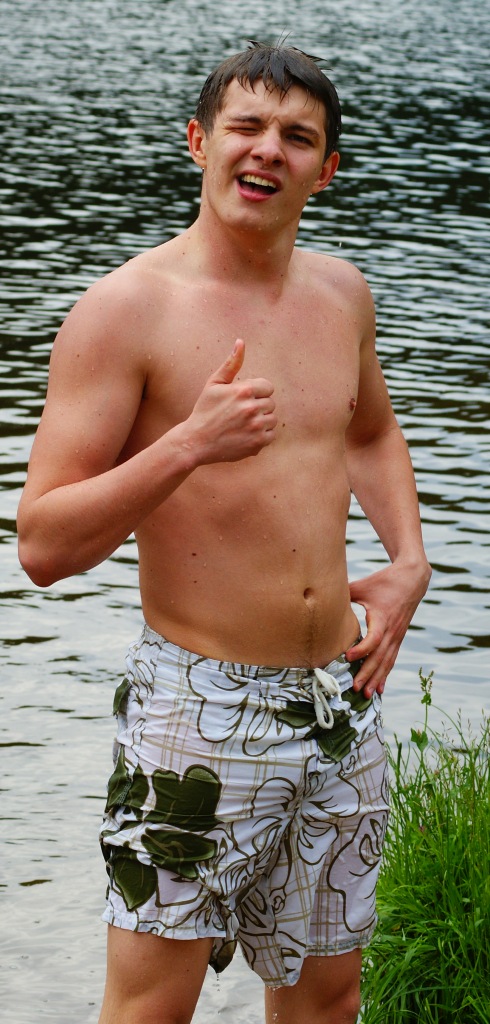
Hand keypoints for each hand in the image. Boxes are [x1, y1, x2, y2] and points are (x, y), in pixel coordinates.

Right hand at [186, 339, 276, 464]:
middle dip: (258, 407)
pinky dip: (261, 436)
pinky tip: (245, 435)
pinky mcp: (258, 443)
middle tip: (239, 414)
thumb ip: (231, 363)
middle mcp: (252, 408)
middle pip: (271, 403)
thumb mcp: (214, 384)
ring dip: (261, 422)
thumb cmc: (205, 410)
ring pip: (272, 420)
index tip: (243, 400)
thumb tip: (241, 342)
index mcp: (243, 390)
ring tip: (242, 425)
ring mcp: (256, 427)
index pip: (268, 387)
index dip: (256, 393)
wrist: (196, 442)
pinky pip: (271, 436)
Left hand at [346, 560, 430, 697]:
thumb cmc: (384, 581)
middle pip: (380, 656)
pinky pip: (391, 659)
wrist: (412, 580)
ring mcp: (397, 636)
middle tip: (356, 688)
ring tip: (367, 694)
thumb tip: (322, 599)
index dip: (361, 649)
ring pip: (386, 661)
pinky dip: (384, 674)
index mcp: (383, 618)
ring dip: (376, 679)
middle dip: (367, 673)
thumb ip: (345, 594)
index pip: (374, 639)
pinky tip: (379, 688)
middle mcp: (392, 631)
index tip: (347, 656)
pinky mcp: (398, 638)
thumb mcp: (363, 586)